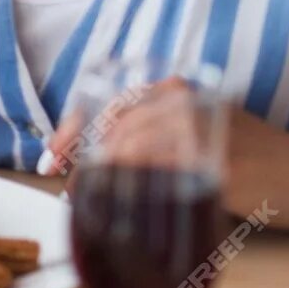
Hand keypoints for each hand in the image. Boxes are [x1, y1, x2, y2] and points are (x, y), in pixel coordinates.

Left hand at [44, 88, 286, 225]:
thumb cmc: (237, 155)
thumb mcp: (188, 132)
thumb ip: (146, 134)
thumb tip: (85, 159)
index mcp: (173, 87)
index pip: (108, 102)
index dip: (73, 129)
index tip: (51, 156)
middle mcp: (183, 98)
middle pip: (114, 124)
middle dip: (81, 155)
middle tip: (63, 183)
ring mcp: (199, 127)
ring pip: (133, 147)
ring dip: (102, 174)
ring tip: (87, 197)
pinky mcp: (214, 159)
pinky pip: (162, 170)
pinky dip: (135, 185)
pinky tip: (124, 200)